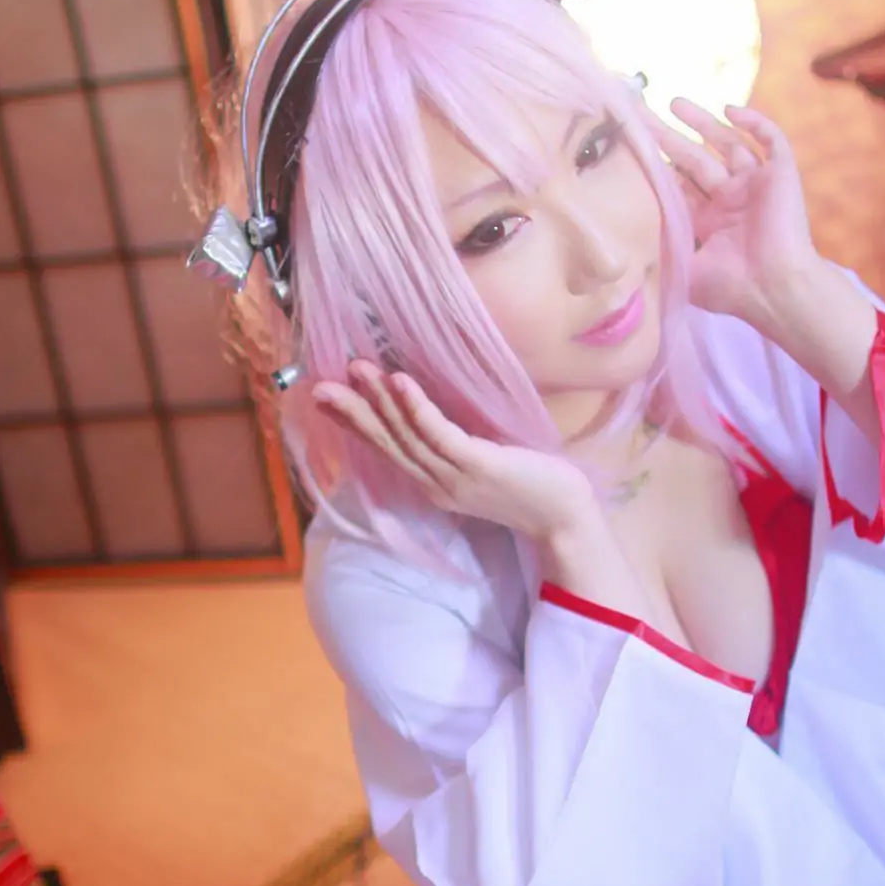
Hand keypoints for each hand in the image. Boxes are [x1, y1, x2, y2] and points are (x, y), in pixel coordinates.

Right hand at [313, 363, 596, 546]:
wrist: (565, 516)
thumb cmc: (531, 483)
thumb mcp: (483, 462)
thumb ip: (456, 444)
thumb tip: (433, 411)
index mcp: (433, 482)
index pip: (386, 448)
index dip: (354, 423)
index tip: (324, 397)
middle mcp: (436, 483)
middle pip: (386, 443)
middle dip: (352, 412)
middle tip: (319, 386)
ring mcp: (455, 477)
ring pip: (407, 436)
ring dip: (379, 401)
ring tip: (357, 369)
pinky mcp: (478, 466)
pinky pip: (440, 435)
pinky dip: (417, 408)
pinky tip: (400, 381)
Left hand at [652, 100, 817, 328]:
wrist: (775, 289)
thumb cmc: (731, 287)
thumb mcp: (683, 269)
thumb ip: (661, 249)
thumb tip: (624, 243)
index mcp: (709, 221)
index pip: (679, 185)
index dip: (657, 166)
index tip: (631, 147)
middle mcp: (731, 200)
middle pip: (695, 159)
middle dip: (668, 137)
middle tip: (641, 115)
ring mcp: (755, 185)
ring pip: (728, 143)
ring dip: (704, 122)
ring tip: (674, 103)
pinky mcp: (781, 175)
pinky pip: (771, 140)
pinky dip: (755, 122)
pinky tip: (730, 109)